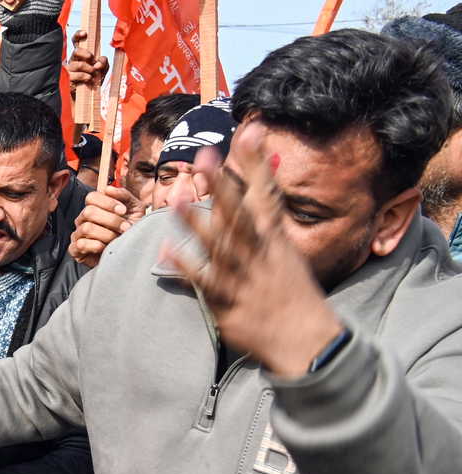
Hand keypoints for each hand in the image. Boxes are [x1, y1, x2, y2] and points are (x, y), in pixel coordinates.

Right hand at [67, 30, 108, 97]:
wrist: (85, 98)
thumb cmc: (92, 82)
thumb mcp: (102, 71)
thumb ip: (104, 63)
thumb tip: (98, 63)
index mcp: (79, 55)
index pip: (75, 41)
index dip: (78, 35)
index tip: (85, 33)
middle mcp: (72, 60)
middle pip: (76, 51)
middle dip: (87, 54)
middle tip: (92, 59)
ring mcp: (68, 70)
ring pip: (78, 64)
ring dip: (89, 69)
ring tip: (93, 74)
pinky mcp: (66, 79)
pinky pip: (76, 75)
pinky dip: (86, 77)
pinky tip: (89, 80)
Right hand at [69, 184, 139, 266]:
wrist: (130, 253)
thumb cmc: (130, 230)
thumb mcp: (134, 209)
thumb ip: (124, 195)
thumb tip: (109, 189)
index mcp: (94, 208)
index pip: (92, 197)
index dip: (108, 202)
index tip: (123, 211)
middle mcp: (83, 219)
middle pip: (89, 212)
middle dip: (111, 220)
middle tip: (125, 228)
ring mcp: (77, 234)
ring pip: (87, 228)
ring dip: (107, 234)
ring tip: (117, 239)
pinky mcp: (75, 250)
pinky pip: (80, 244)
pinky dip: (95, 246)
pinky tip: (105, 248)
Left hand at [167, 148, 343, 377]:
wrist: (309, 341)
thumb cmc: (292, 293)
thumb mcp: (285, 252)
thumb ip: (267, 221)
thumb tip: (259, 193)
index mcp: (275, 238)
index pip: (266, 194)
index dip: (256, 164)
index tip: (249, 132)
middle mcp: (260, 253)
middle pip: (238, 214)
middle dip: (222, 185)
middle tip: (203, 156)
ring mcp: (244, 277)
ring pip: (218, 245)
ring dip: (196, 221)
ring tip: (175, 198)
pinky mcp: (229, 302)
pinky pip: (203, 282)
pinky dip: (184, 266)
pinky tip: (164, 250)